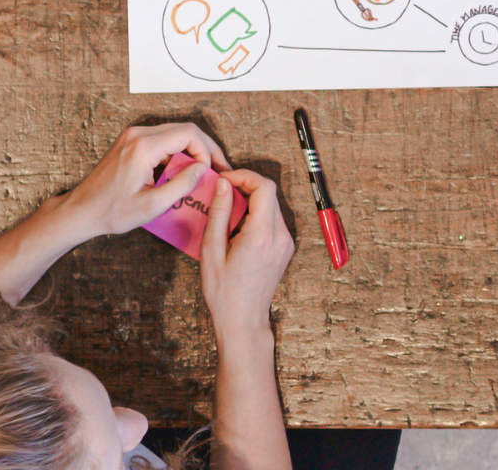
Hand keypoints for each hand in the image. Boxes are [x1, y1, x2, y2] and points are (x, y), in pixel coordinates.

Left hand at [55, 123, 232, 239]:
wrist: (82, 210)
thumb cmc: (113, 211)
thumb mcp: (153, 205)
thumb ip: (182, 185)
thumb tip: (202, 168)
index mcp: (144, 147)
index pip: (189, 133)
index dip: (207, 151)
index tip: (211, 172)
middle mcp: (138, 134)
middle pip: (184, 129)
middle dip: (205, 149)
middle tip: (219, 169)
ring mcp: (133, 136)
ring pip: (175, 133)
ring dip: (192, 150)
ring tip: (204, 172)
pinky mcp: (131, 141)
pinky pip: (162, 139)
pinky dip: (177, 152)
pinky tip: (183, 171)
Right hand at [200, 169, 294, 344]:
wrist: (243, 320)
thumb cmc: (223, 292)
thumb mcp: (211, 251)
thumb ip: (219, 214)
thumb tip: (223, 184)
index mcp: (262, 235)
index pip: (264, 187)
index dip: (243, 176)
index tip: (224, 181)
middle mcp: (280, 236)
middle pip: (269, 193)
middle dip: (245, 186)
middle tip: (221, 192)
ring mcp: (286, 242)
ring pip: (271, 205)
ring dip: (250, 200)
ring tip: (226, 211)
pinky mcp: (285, 248)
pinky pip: (272, 220)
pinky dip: (256, 214)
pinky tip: (237, 228)